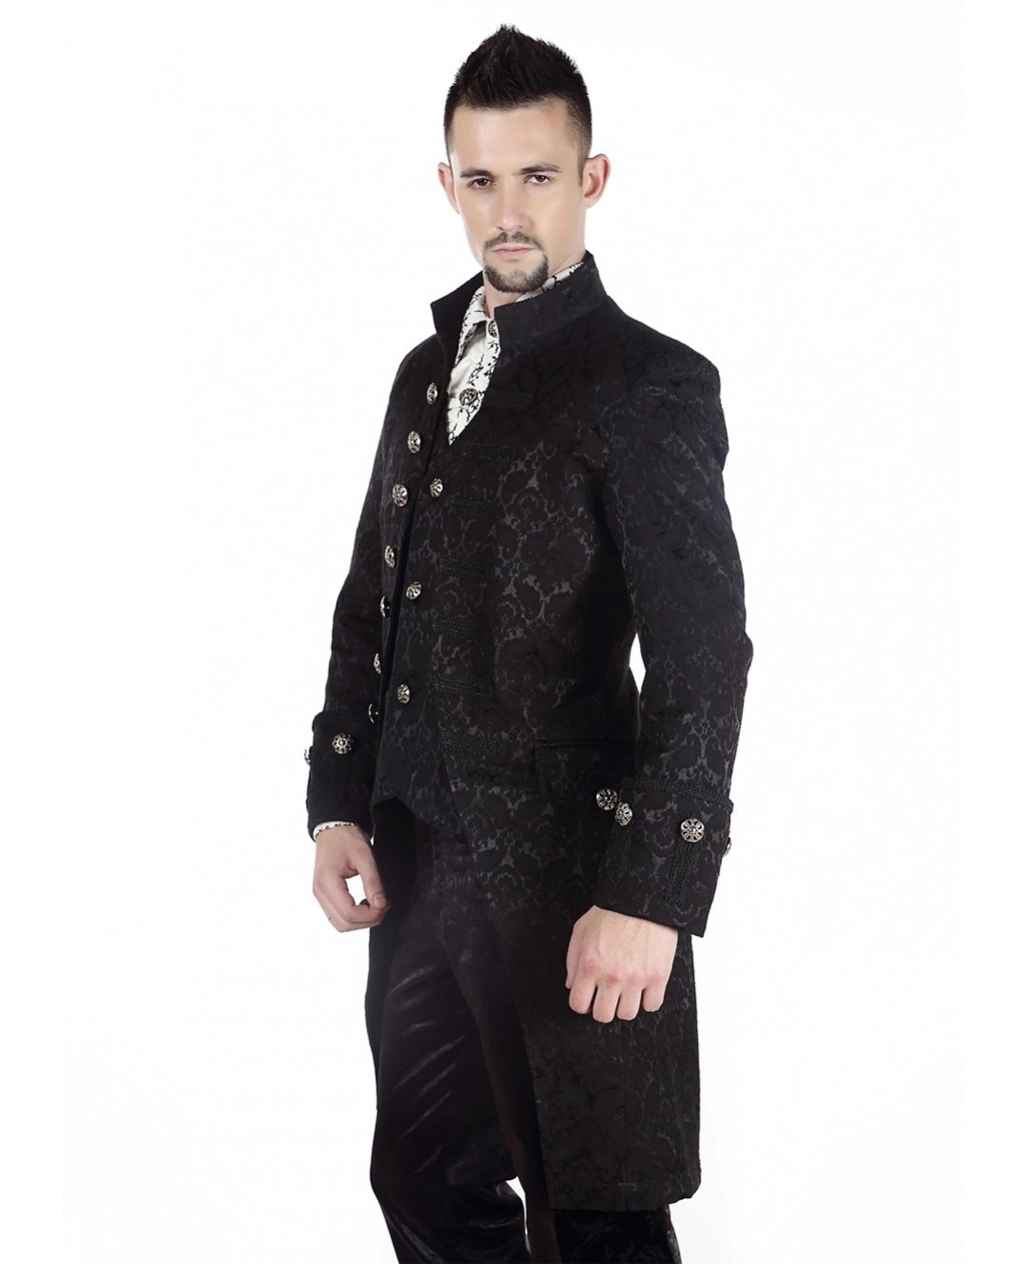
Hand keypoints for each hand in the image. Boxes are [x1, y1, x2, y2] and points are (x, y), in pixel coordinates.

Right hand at [312, 825, 388, 930]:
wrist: (334, 828)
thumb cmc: (347, 838)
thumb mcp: (364, 856)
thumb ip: (373, 882)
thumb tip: (381, 904)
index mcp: (327, 882)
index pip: (349, 913)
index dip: (370, 915)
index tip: (385, 904)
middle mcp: (319, 892)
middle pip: (344, 924)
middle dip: (367, 920)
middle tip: (383, 905)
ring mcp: (319, 895)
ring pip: (340, 924)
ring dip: (360, 921)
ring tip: (375, 904)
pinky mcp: (323, 895)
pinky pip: (337, 916)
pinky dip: (353, 916)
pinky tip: (365, 903)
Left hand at [565, 905, 677, 1020]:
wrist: (642, 897)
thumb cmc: (611, 911)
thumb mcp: (581, 930)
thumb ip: (572, 960)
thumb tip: (571, 985)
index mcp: (590, 966)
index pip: (579, 1005)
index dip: (582, 1003)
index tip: (589, 997)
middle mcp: (611, 977)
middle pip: (603, 1016)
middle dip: (602, 1007)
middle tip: (607, 995)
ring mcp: (636, 979)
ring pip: (627, 1014)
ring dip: (625, 1004)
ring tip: (627, 989)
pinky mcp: (658, 977)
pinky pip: (652, 1006)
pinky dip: (648, 999)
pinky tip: (644, 986)